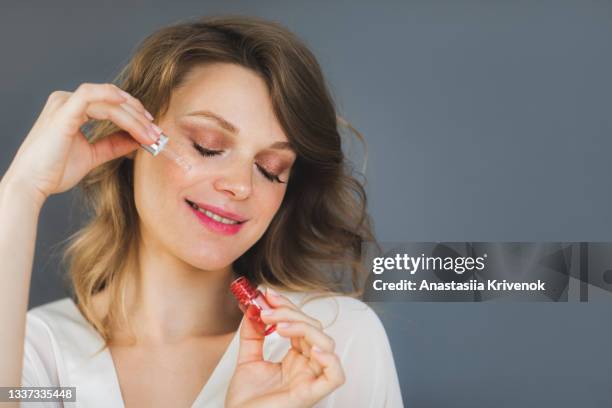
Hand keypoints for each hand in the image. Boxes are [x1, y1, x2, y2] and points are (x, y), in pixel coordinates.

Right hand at [4, 83, 159, 205]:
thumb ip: (114, 145)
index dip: (135, 115)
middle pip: (114, 101)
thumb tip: (139, 140)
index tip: (153, 131)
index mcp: (72, 109)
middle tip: (157, 133)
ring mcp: (64, 103)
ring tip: (150, 134)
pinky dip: (111, 98)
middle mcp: (67, 101)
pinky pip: (90, 95)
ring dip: (133, 117)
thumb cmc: (55, 171)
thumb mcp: (93, 155)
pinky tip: (130, 108)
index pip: (111, 104)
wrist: (31, 184)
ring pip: (109, 101)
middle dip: (139, 117)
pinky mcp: (63, 111)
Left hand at [225, 288, 345, 407]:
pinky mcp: (312, 394)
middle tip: (266, 311)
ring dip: (303, 328)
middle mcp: (307, 366)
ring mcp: (311, 379)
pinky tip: (311, 349)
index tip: (267, 295)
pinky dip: (330, 359)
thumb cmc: (246, 401)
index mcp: (296, 358)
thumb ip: (252, 334)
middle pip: (314, 329)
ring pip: (326, 344)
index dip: (287, 307)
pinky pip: (336, 375)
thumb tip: (252, 307)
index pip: (301, 324)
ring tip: (278, 326)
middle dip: (291, 313)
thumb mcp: (247, 359)